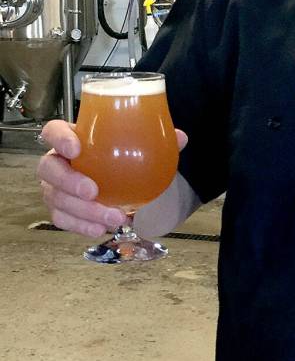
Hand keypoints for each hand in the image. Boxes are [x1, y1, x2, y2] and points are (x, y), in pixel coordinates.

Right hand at [37, 118, 187, 237]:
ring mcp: (56, 187)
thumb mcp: (138, 146)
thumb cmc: (121, 158)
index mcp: (73, 138)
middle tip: (94, 191)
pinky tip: (100, 229)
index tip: (76, 148)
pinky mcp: (61, 209)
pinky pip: (62, 219)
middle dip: (69, 182)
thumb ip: (157, 141)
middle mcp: (59, 162)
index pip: (53, 131)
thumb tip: (180, 138)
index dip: (59, 139)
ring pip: (56, 198)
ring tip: (113, 218)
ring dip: (83, 211)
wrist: (119, 180)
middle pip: (48, 169)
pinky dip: (80, 226)